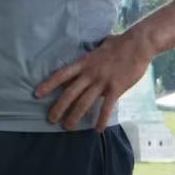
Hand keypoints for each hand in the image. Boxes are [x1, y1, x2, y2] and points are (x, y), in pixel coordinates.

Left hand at [35, 32, 156, 131]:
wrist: (137, 45)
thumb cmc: (118, 44)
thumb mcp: (97, 48)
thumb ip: (89, 58)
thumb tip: (83, 60)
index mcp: (83, 63)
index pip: (61, 75)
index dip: (48, 85)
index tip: (37, 94)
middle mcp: (89, 73)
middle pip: (70, 93)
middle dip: (59, 107)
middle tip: (51, 120)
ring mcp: (102, 81)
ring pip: (84, 102)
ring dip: (75, 116)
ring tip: (67, 127)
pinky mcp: (115, 88)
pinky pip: (106, 108)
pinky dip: (101, 120)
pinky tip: (97, 130)